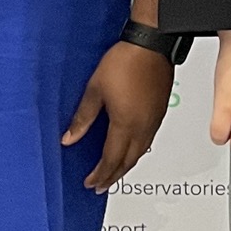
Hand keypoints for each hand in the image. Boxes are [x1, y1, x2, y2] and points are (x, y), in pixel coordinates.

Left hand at [62, 41, 173, 189]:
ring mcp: (154, 119)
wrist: (152, 44)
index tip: (90, 183)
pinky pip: (149, 140)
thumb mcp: (95, 89)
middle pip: (129, 161)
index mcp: (126, 124)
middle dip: (113, 176)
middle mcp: (143, 126)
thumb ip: (83, 117)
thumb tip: (69, 138)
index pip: (112, 159)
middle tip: (101, 186)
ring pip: (141, 152)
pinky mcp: (160, 111)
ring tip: (114, 173)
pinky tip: (132, 149)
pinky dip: (138, 151)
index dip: (100, 174)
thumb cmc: (125, 62)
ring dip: (126, 165)